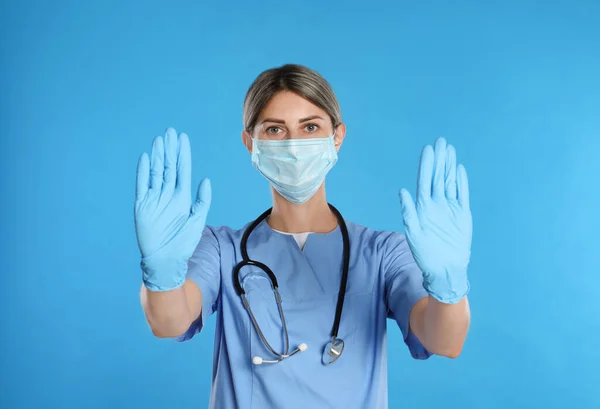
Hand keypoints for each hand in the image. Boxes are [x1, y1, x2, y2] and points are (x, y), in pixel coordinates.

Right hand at [134, 127, 211, 290]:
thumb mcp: (197, 221)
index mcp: (182, 196)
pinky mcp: (142, 205)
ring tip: (160, 140)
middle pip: (168, 166)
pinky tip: (146, 157)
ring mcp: (154, 198)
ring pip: (156, 172)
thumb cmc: (183, 243)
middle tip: (171, 132)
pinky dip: (143, 171)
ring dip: (158, 156)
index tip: (183, 138)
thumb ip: (202, 201)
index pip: (182, 170)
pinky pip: (142, 185)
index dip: (182, 154)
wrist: (166, 260)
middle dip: (170, 150)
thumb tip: (205, 180)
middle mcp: (168, 194)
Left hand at [399, 137, 470, 303]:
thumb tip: (402, 191)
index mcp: (423, 207)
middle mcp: (436, 204)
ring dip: (449, 166)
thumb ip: (408, 212)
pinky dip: (461, 182)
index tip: (428, 149)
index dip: (427, 165)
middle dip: (439, 160)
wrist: (445, 269)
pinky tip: (459, 169)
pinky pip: (462, 194)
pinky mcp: (462, 214)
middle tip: (441, 142)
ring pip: (450, 182)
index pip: (425, 180)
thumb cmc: (425, 254)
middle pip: (438, 177)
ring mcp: (450, 208)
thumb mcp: (413, 233)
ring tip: (450, 150)